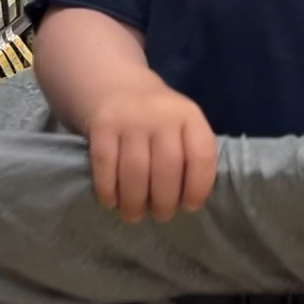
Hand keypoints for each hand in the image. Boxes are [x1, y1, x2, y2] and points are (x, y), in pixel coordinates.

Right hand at [86, 78, 217, 223]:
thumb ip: (190, 155)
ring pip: (135, 171)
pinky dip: (108, 190)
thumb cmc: (157, 120)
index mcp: (189, 116)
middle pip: (167, 168)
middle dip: (164, 201)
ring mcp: (130, 118)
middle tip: (160, 216)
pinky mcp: (102, 125)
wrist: (118, 87)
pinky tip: (111, 202)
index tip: (190, 207)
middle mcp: (162, 114)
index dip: (198, 187)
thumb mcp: (182, 126)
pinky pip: (105, 165)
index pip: (201, 156)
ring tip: (134, 215)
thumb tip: (187, 201)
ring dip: (134, 201)